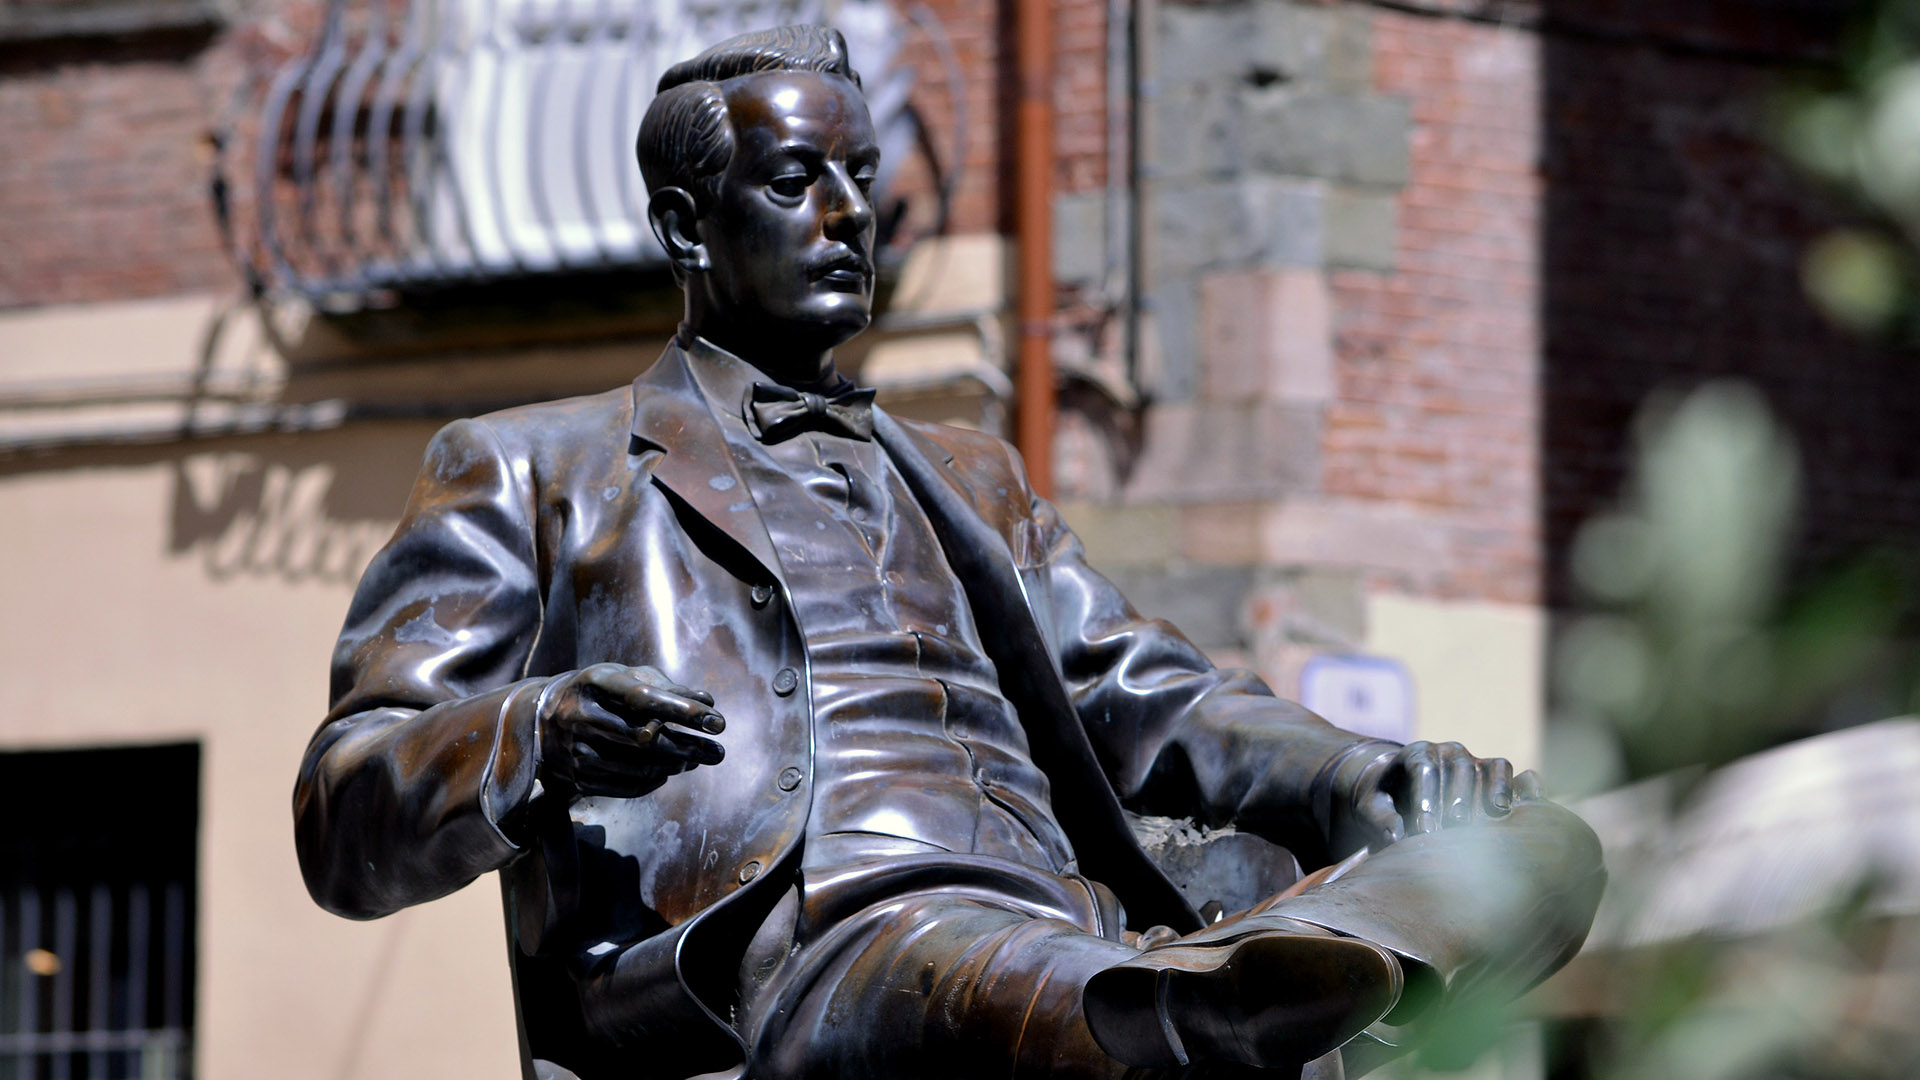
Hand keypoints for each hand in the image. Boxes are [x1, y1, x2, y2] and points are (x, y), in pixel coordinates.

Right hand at [537, 663, 726, 797]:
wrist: (539, 719)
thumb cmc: (598, 692)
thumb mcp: (625, 676)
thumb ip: (667, 686)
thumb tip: (708, 700)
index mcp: (594, 682)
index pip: (643, 697)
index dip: (682, 710)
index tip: (717, 722)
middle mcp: (580, 715)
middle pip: (645, 738)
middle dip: (689, 746)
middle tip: (718, 752)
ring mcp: (575, 749)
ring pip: (639, 765)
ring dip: (676, 765)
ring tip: (697, 759)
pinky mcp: (577, 776)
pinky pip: (627, 785)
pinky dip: (655, 780)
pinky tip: (671, 771)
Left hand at [1323, 740, 1543, 856]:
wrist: (1399, 789)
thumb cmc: (1384, 801)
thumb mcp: (1371, 807)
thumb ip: (1380, 818)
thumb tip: (1395, 835)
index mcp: (1415, 754)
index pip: (1423, 770)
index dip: (1427, 799)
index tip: (1425, 831)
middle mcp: (1447, 751)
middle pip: (1458, 768)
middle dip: (1458, 799)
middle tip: (1456, 829)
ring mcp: (1472, 759)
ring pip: (1487, 768)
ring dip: (1490, 794)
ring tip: (1491, 821)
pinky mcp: (1492, 772)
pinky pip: (1508, 771)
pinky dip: (1520, 784)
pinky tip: (1526, 806)